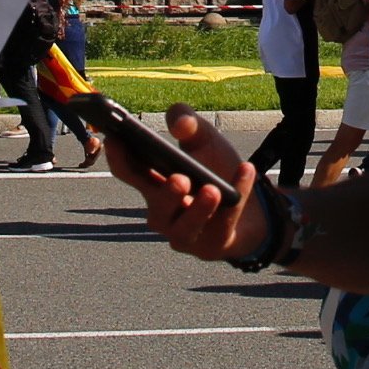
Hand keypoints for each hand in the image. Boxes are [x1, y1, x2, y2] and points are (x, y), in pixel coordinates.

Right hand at [109, 110, 266, 263]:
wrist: (252, 206)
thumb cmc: (215, 170)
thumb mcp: (204, 140)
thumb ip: (189, 123)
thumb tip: (179, 123)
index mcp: (154, 185)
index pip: (129, 173)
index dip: (119, 158)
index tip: (115, 139)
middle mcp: (164, 213)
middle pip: (156, 208)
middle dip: (166, 195)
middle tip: (180, 178)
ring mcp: (186, 234)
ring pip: (184, 230)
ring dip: (198, 210)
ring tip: (213, 190)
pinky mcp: (212, 246)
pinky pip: (224, 223)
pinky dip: (238, 196)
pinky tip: (246, 171)